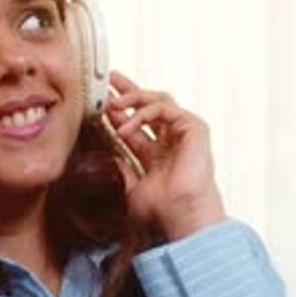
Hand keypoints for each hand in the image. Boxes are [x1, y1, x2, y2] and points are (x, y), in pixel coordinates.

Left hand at [106, 71, 226, 239]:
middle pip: (150, 107)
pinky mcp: (194, 128)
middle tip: (110, 80)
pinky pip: (166, 108)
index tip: (102, 103)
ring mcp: (185, 135)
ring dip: (133, 98)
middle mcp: (173, 143)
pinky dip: (143, 112)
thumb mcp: (131, 188)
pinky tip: (126, 126)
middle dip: (129, 91)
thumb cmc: (162, 212)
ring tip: (112, 103)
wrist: (179, 216)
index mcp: (160, 157)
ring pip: (159, 101)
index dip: (120, 114)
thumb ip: (123, 170)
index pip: (138, 128)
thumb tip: (111, 156)